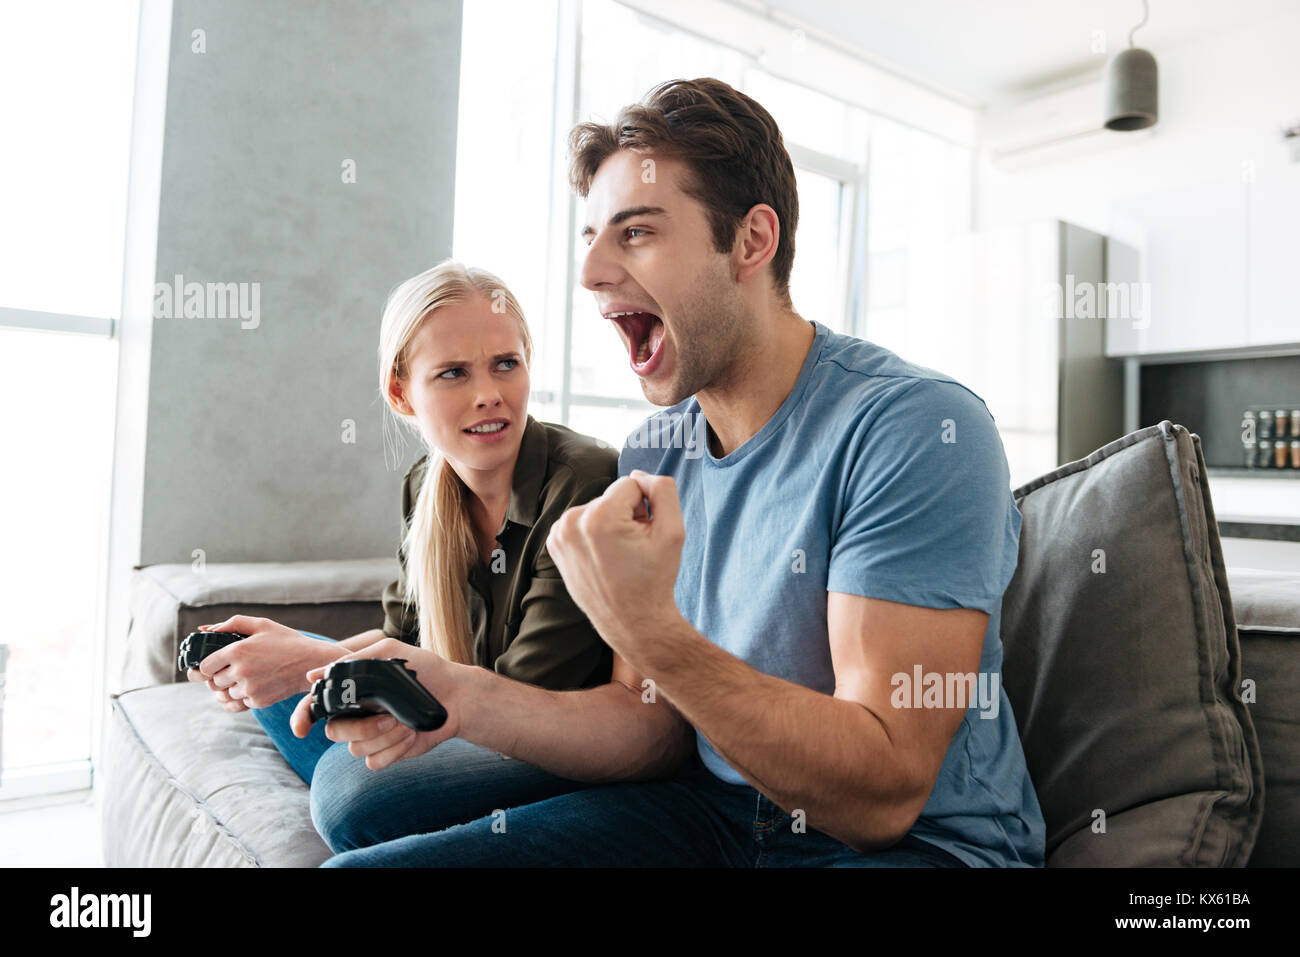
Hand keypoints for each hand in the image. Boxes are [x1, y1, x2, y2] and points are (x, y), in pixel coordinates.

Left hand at [188, 615, 342, 710]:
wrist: (312, 662)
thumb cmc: (287, 641)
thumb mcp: (261, 625)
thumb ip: (232, 624)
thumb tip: (205, 630)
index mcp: (237, 650)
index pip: (204, 667)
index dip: (207, 666)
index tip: (214, 664)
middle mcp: (240, 671)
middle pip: (213, 682)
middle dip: (218, 676)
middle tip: (231, 669)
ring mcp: (249, 688)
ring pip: (225, 694)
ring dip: (230, 687)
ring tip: (245, 677)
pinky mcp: (258, 701)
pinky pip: (238, 704)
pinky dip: (240, 697)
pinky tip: (249, 687)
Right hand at [288, 637, 461, 770]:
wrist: (456, 696)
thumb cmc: (426, 670)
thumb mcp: (390, 654)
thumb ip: (354, 661)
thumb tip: (312, 674)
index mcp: (353, 691)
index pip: (317, 705)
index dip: (302, 717)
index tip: (301, 729)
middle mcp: (357, 714)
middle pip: (334, 732)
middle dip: (361, 728)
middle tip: (388, 716)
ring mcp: (372, 735)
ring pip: (355, 748)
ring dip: (385, 736)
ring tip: (406, 722)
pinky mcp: (387, 752)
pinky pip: (373, 762)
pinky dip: (393, 750)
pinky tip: (411, 735)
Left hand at [545, 469, 685, 658]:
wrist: (631, 621)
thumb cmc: (654, 578)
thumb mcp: (673, 530)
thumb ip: (662, 489)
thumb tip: (637, 475)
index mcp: (599, 516)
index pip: (631, 484)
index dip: (645, 508)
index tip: (643, 537)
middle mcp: (572, 522)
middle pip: (611, 496)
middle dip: (626, 516)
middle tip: (632, 551)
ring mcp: (559, 534)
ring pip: (597, 508)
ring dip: (610, 525)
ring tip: (618, 556)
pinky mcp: (554, 543)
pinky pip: (582, 522)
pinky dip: (594, 534)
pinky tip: (602, 558)